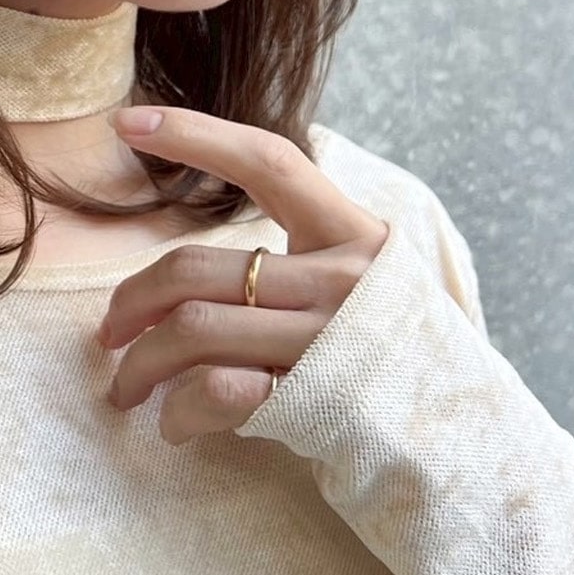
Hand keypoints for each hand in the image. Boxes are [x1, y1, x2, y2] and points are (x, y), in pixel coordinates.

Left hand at [97, 106, 389, 444]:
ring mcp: (328, 339)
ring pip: (194, 330)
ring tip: (125, 388)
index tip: (127, 123)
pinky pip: (219, 390)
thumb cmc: (392, 357)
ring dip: (139, 364)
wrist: (465, 451)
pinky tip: (172, 424)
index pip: (267, 161)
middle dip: (133, 299)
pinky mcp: (316, 399)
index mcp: (352, 233)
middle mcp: (342, 278)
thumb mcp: (364, 283)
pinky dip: (180, 409)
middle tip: (108, 331)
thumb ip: (302, 260)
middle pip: (199, 268)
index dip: (196, 134)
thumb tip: (194, 274)